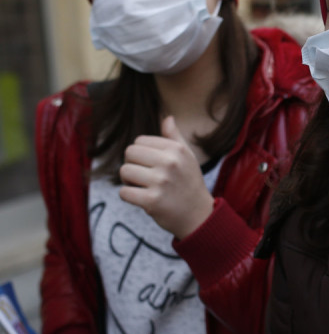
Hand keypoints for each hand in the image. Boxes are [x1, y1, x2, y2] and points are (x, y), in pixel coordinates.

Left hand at [119, 115, 214, 238]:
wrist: (199, 215)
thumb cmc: (189, 184)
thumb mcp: (188, 157)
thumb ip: (175, 138)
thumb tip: (168, 118)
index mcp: (176, 149)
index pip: (139, 141)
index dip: (141, 154)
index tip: (152, 166)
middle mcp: (170, 162)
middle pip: (129, 154)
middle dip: (133, 166)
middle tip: (146, 178)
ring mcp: (161, 182)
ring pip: (124, 172)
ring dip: (129, 182)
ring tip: (144, 188)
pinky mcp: (152, 201)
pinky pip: (124, 192)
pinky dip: (129, 197)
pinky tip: (143, 199)